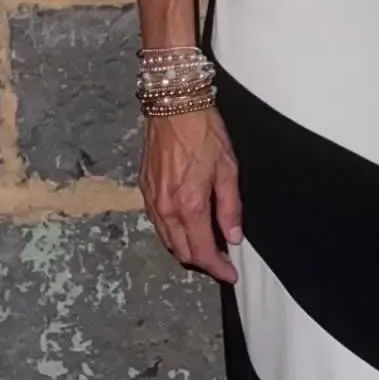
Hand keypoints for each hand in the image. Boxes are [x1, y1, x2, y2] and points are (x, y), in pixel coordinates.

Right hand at [140, 108, 241, 282]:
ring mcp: (152, 201)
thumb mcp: (228, 167)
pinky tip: (187, 225)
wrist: (174, 105)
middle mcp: (166, 210)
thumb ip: (230, 206)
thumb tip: (233, 237)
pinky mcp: (144, 190)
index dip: (217, 268)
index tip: (230, 273)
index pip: (202, 251)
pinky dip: (173, 232)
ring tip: (207, 245)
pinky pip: (158, 223)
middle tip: (221, 259)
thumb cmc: (205, 132)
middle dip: (202, 262)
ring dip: (186, 248)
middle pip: (182, 252)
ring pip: (168, 240)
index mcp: (189, 206)